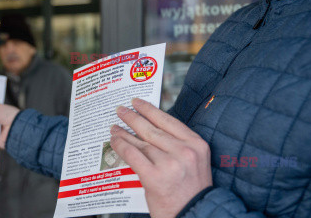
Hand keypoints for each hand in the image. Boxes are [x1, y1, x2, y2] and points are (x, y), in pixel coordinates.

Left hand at [110, 98, 211, 217]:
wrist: (195, 215)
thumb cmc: (191, 190)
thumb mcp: (195, 162)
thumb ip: (178, 145)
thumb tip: (150, 128)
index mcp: (196, 144)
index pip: (168, 121)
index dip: (150, 110)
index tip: (138, 102)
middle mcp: (184, 151)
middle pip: (152, 129)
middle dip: (133, 117)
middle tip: (121, 110)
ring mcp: (169, 164)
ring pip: (140, 141)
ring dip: (124, 133)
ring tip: (114, 127)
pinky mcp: (154, 177)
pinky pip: (133, 155)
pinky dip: (121, 146)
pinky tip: (114, 141)